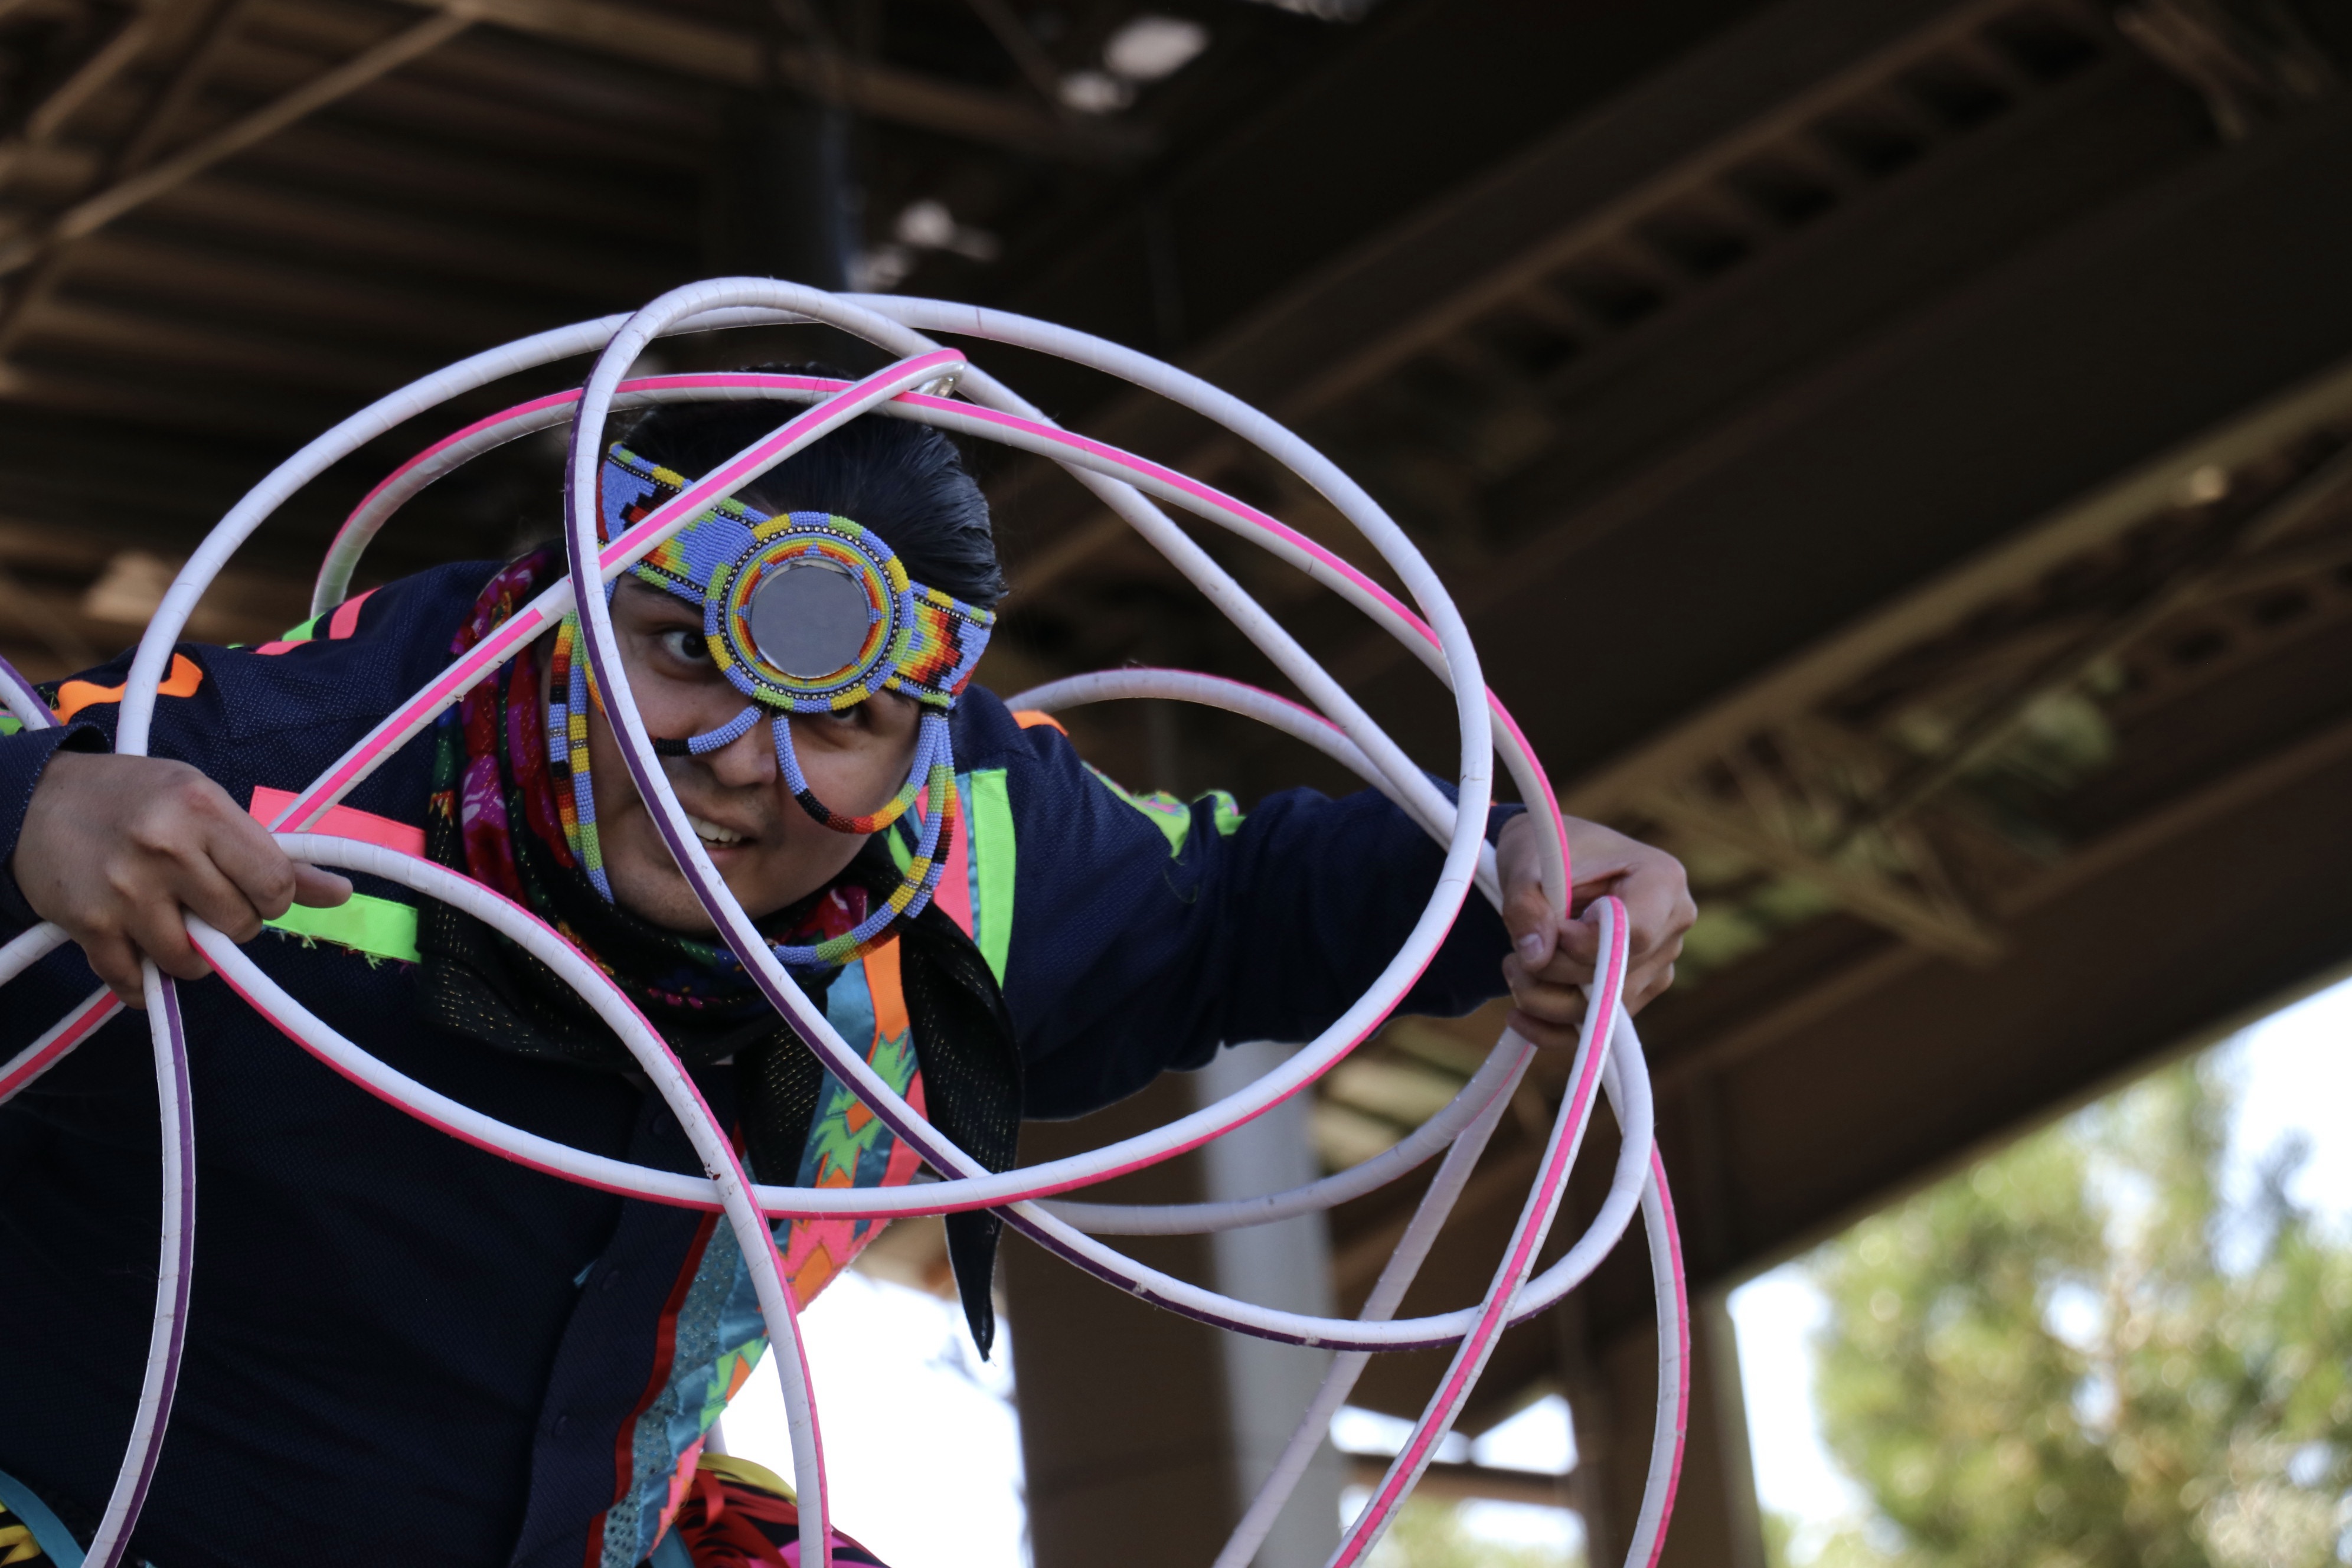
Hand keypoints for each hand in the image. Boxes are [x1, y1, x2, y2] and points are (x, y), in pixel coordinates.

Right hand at [12, 750, 350, 1006]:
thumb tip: (339, 893)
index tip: (254, 890)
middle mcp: (166, 848)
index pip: (276, 883)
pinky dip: (145, 982)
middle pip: (238, 925)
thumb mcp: (207, 804)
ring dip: (191, 954)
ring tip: (175, 923)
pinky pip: (136, 981)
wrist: (37, 799)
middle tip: (208, 902)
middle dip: (232, 923)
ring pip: (192, 961)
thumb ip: (272, 853)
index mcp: (203, 809)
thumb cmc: (136, 799)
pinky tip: (142, 955)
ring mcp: (125, 890)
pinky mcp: (90, 925)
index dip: (274, 897)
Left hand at [1495, 812, 1694, 1048]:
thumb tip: (1537, 959)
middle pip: (1616, 978)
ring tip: (1514, 968)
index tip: (1549, 932)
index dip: (1583, 945)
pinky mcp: (1638, 992)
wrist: (1552, 862)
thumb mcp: (1525, 864)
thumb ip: (1527, 906)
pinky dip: (1554, 1030)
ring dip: (1545, 999)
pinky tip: (1519, 1017)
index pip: (1634, 933)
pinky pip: (1600, 1029)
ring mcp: (1660, 963)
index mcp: (1661, 879)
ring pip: (1605, 1010)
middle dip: (1553, 973)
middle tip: (1513, 956)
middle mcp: (1673, 925)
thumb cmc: (1546, 851)